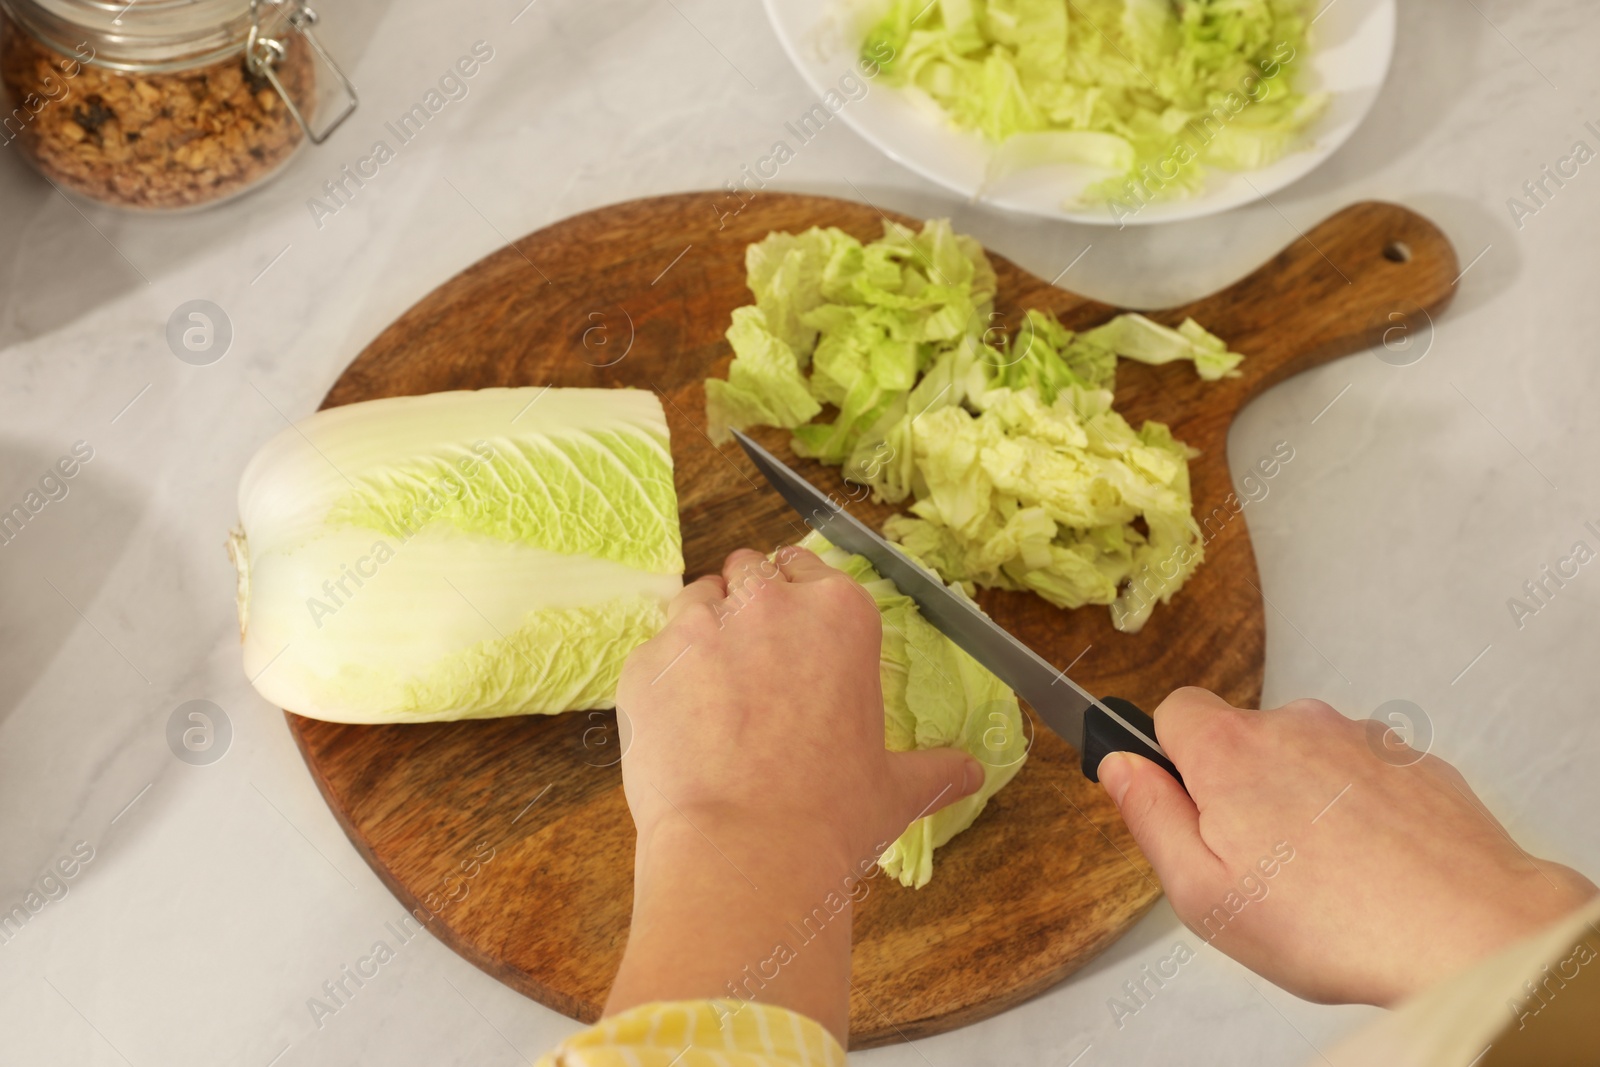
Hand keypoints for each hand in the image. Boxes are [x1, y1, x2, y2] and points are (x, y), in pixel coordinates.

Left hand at [604, 546, 982, 1041]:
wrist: (744, 850)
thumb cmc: (832, 816)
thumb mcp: (895, 790)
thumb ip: (934, 770)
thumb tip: (971, 774)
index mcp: (839, 615)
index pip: (807, 567)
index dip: (796, 595)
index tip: (793, 628)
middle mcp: (769, 605)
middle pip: (749, 572)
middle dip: (748, 606)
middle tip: (753, 663)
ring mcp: (699, 628)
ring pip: (695, 600)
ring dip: (703, 631)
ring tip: (710, 689)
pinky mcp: (645, 663)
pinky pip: (653, 653)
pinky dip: (664, 679)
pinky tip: (678, 726)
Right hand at [1098, 688, 1596, 1006]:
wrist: (1467, 930)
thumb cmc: (1331, 924)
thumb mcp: (1201, 893)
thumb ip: (1149, 816)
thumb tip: (1118, 765)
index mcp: (1229, 749)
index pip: (1174, 710)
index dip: (1173, 759)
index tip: (1189, 807)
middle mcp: (1294, 723)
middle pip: (1242, 737)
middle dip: (1241, 789)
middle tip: (1259, 866)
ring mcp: (1360, 736)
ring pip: (1305, 756)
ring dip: (1303, 799)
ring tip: (1326, 877)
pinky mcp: (1413, 760)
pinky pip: (1362, 775)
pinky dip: (1359, 810)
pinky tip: (1373, 868)